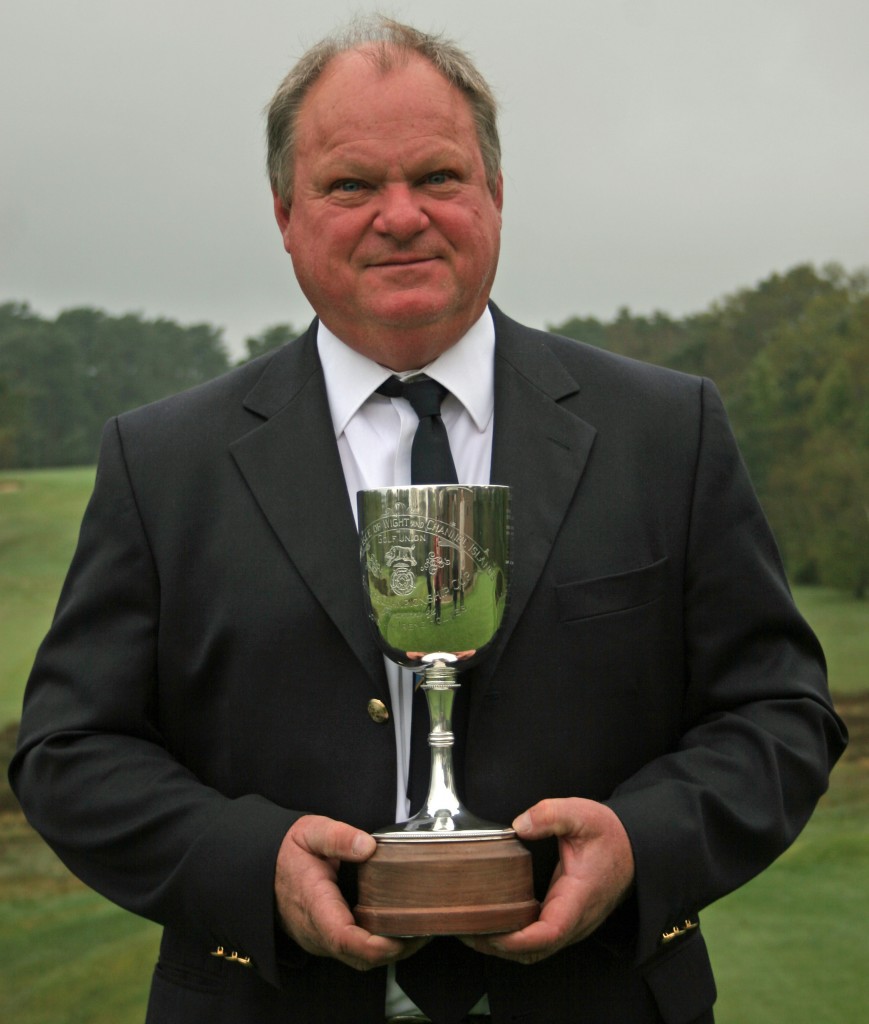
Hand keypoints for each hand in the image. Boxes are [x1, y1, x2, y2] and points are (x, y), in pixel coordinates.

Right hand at [274, 815, 426, 970]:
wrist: (262, 868)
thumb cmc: (288, 851)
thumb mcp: (310, 832)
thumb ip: (339, 837)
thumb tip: (369, 846)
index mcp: (313, 904)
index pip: (344, 938)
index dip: (376, 944)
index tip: (405, 935)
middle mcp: (316, 931)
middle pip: (359, 957)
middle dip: (395, 950)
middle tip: (426, 929)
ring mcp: (320, 939)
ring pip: (359, 960)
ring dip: (390, 951)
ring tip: (419, 928)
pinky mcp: (325, 939)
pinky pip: (354, 953)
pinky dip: (378, 946)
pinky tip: (398, 928)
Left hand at [463, 798, 634, 964]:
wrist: (634, 849)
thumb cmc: (609, 835)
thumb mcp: (582, 814)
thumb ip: (550, 815)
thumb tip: (519, 825)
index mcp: (579, 897)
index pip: (549, 933)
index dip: (518, 939)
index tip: (491, 932)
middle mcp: (575, 919)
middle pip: (535, 950)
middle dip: (498, 947)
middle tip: (464, 928)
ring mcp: (571, 924)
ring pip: (535, 950)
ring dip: (503, 946)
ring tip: (471, 927)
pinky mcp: (565, 920)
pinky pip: (538, 940)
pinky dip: (513, 938)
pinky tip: (493, 921)